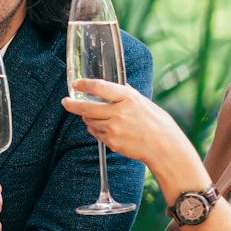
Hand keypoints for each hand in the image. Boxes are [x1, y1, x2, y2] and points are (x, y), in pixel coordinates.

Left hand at [62, 78, 205, 191]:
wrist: (164, 147)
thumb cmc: (156, 123)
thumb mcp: (143, 102)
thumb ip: (126, 95)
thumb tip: (113, 87)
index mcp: (128, 98)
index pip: (100, 87)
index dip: (84, 84)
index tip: (76, 83)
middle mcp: (119, 113)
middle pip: (86, 108)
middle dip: (72, 105)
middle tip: (66, 102)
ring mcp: (114, 129)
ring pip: (89, 121)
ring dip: (88, 118)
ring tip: (96, 116)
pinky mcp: (111, 142)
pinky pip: (96, 133)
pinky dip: (96, 129)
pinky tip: (106, 128)